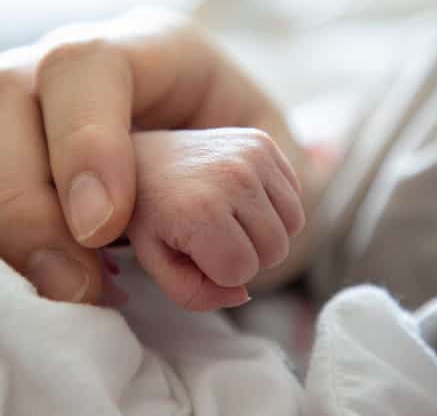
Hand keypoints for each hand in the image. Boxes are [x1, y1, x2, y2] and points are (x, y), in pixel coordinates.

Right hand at [0, 7, 301, 305]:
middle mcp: (57, 64)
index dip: (82, 141)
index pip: (86, 61)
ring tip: (21, 290)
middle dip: (17, 202)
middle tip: (70, 283)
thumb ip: (239, 210)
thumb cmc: (240, 169)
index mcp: (147, 50)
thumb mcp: (266, 176)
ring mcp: (1, 106)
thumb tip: (199, 274)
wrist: (214, 167)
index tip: (104, 229)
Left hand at [127, 129, 304, 310]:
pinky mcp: (262, 141)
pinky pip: (294, 196)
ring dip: (266, 232)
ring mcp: (251, 153)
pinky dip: (274, 206)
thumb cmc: (150, 216)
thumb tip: (243, 293)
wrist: (142, 158)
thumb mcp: (156, 264)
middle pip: (276, 250)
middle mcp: (232, 175)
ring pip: (294, 224)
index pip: (243, 271)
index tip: (196, 250)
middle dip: (247, 255)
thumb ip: (195, 295)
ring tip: (230, 218)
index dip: (220, 272)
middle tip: (214, 235)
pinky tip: (242, 198)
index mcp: (201, 209)